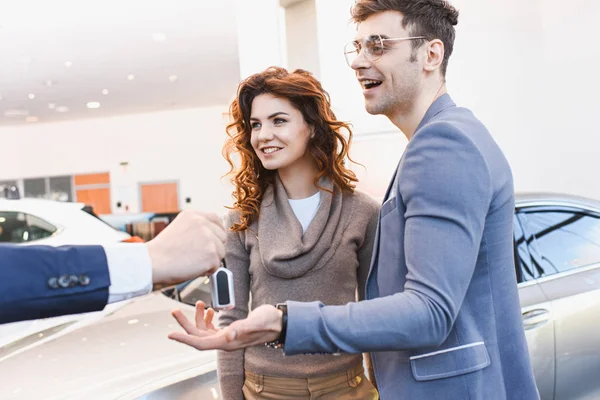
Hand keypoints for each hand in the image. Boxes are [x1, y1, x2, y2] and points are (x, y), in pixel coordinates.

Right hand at [147, 211, 225, 285]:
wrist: (152, 262)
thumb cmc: (162, 251)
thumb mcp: (179, 228)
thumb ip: (196, 228)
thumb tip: (211, 236)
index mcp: (193, 216)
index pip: (216, 219)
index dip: (217, 231)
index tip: (214, 239)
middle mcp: (203, 224)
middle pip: (221, 237)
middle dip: (214, 247)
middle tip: (199, 256)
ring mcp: (209, 238)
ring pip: (221, 252)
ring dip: (210, 260)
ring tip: (193, 262)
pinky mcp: (211, 253)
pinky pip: (217, 265)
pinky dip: (208, 270)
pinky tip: (194, 268)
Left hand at [168, 301, 282, 351]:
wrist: (279, 322)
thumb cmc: (269, 322)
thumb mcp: (256, 322)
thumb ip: (243, 328)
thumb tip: (229, 335)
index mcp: (227, 342)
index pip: (200, 343)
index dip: (185, 339)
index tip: (171, 335)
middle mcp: (224, 341)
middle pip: (198, 336)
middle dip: (185, 324)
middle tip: (175, 311)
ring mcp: (227, 336)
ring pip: (203, 331)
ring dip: (196, 318)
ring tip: (198, 304)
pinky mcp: (230, 331)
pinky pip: (211, 328)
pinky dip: (206, 318)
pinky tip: (208, 310)